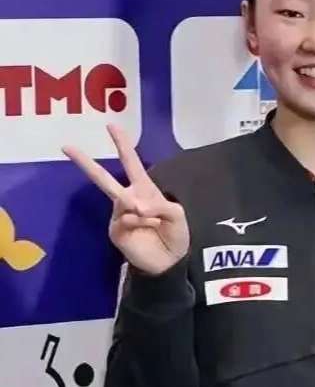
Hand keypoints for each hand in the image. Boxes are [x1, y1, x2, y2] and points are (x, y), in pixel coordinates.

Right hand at [63, 125, 189, 275]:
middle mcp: (128, 199)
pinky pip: (126, 218)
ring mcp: (119, 215)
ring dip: (143, 209)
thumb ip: (160, 205)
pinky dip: (141, 221)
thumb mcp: (176, 214)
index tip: (111, 126)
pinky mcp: (115, 231)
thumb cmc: (175, 234)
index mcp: (144, 189)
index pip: (132, 163)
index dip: (123, 145)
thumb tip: (135, 205)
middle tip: (66, 147)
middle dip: (86, 163)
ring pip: (123, 200)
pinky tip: (148, 227)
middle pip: (103, 178)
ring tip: (153, 219)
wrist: (170, 260)